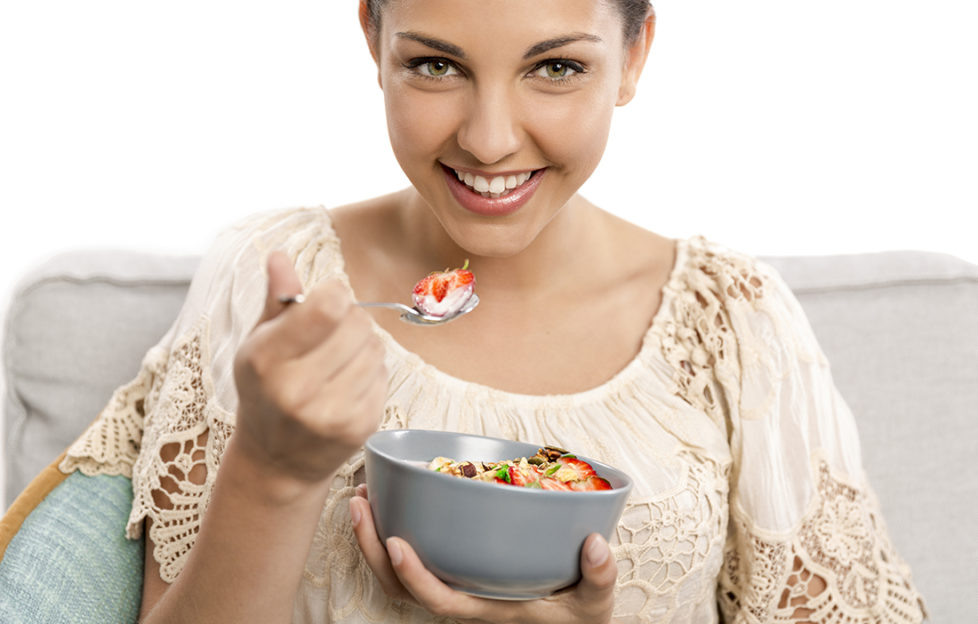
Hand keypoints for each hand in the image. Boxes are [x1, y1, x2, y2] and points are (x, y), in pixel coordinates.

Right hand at [232, 251, 386, 484]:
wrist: (276, 461)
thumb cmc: (266, 390)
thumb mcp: (259, 342)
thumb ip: (276, 298)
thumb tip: (279, 255)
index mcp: (266, 360)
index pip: (328, 306)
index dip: (334, 294)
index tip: (326, 302)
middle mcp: (296, 390)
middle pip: (357, 323)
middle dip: (350, 320)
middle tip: (332, 336)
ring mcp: (330, 413)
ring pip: (375, 348)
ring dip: (363, 346)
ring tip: (339, 362)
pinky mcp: (359, 428)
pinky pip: (383, 376)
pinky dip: (372, 373)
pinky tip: (348, 385)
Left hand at [349, 486, 616, 623]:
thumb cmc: (579, 616)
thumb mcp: (596, 604)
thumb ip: (600, 577)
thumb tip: (596, 544)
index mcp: (487, 610)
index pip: (440, 600)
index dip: (414, 576)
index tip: (396, 542)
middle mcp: (463, 598)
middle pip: (399, 587)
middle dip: (371, 547)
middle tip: (359, 501)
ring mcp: (456, 584)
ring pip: (396, 575)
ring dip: (372, 537)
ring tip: (361, 494)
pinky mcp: (457, 568)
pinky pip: (414, 555)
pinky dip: (392, 529)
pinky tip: (390, 498)